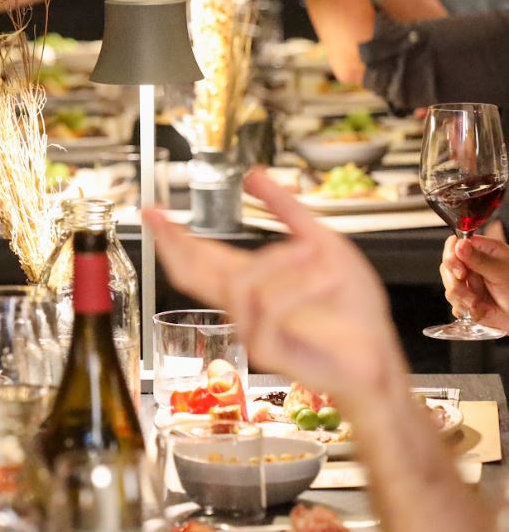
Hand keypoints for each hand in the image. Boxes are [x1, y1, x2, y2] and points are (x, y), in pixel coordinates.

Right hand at [144, 170, 405, 411]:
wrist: (379, 356)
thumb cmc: (352, 310)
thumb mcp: (324, 243)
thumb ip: (287, 209)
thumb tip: (252, 175)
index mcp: (250, 279)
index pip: (199, 255)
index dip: (172, 235)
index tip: (152, 212)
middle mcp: (242, 304)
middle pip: (191, 276)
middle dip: (174, 245)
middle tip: (161, 220)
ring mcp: (250, 329)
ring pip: (240, 285)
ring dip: (280, 262)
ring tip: (317, 254)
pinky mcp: (267, 350)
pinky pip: (266, 310)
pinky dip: (298, 288)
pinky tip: (327, 277)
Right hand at [440, 235, 508, 331]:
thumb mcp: (501, 272)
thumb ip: (479, 259)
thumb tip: (459, 244)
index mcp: (483, 251)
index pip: (454, 245)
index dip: (452, 257)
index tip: (461, 271)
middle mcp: (473, 265)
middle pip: (446, 266)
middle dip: (456, 282)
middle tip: (470, 289)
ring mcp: (468, 283)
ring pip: (449, 286)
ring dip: (462, 297)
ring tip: (478, 302)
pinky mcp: (466, 300)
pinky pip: (454, 303)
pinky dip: (464, 309)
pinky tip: (478, 309)